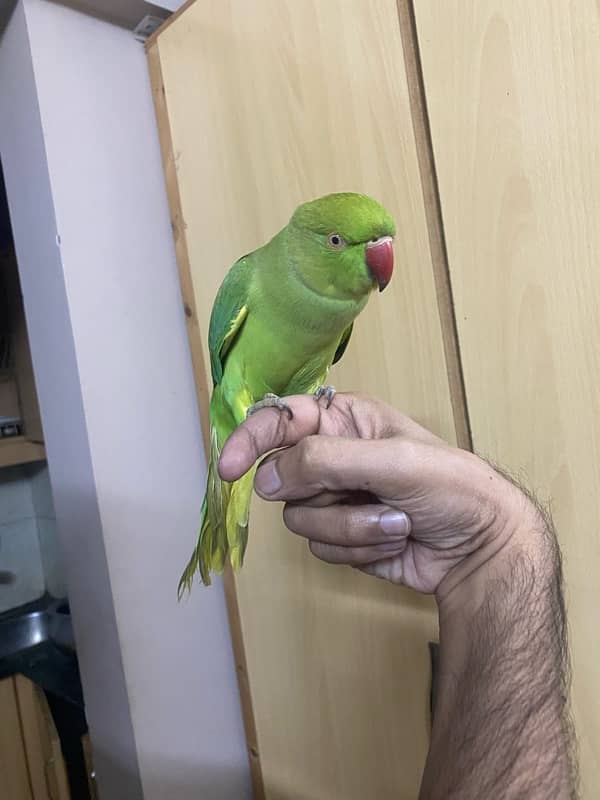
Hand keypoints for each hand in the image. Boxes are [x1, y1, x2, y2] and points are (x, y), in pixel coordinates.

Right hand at [218, 393, 537, 597]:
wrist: (481, 547)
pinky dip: (359, 548)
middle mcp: (331, 457)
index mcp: (343, 422)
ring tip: (397, 522)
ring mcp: (335, 500)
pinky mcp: (342, 539)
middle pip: (283, 479)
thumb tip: (267, 479)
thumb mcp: (391, 461)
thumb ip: (325, 460)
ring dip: (352, 528)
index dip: (250, 440)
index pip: (280, 421)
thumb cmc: (449, 486)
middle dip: (324, 496)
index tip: (229, 468)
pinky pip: (322, 549)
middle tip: (363, 493)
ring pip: (300, 521)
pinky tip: (395, 541)